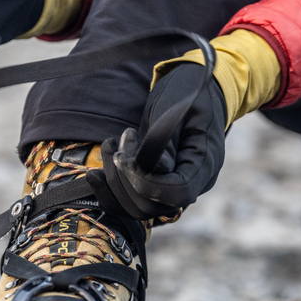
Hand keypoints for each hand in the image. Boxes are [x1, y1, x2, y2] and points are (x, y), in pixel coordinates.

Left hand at [91, 64, 226, 219]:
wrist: (195, 90)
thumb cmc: (187, 92)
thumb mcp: (175, 108)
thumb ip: (164, 140)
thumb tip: (154, 170)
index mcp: (205, 163)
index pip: (177, 193)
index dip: (144, 182)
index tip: (122, 157)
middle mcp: (194, 183)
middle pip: (153, 206)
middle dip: (123, 180)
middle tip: (115, 144)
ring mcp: (177, 188)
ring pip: (139, 209)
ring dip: (114, 183)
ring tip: (109, 147)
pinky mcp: (160, 186)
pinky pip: (133, 203)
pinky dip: (111, 192)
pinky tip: (95, 173)